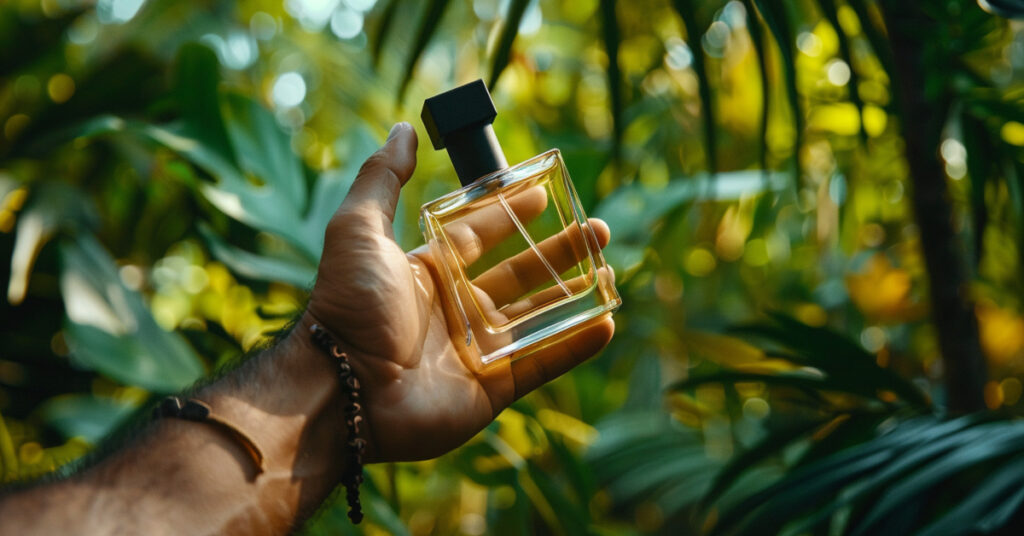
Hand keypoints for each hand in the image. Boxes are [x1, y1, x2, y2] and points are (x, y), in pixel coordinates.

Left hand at [304, 122, 614, 461]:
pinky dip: (575, 345)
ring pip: (536, 317)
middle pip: (518, 274)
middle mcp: (453, 309)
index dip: (510, 213)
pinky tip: (606, 322)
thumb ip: (382, 178)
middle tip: (597, 230)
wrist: (345, 387)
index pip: (478, 235)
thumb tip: (402, 130)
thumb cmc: (350, 304)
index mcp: (425, 272)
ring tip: (611, 270)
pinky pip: (542, 362)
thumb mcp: (358, 228)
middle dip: (558, 251)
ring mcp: (475, 350)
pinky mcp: (491, 388)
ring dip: (575, 294)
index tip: (546, 194)